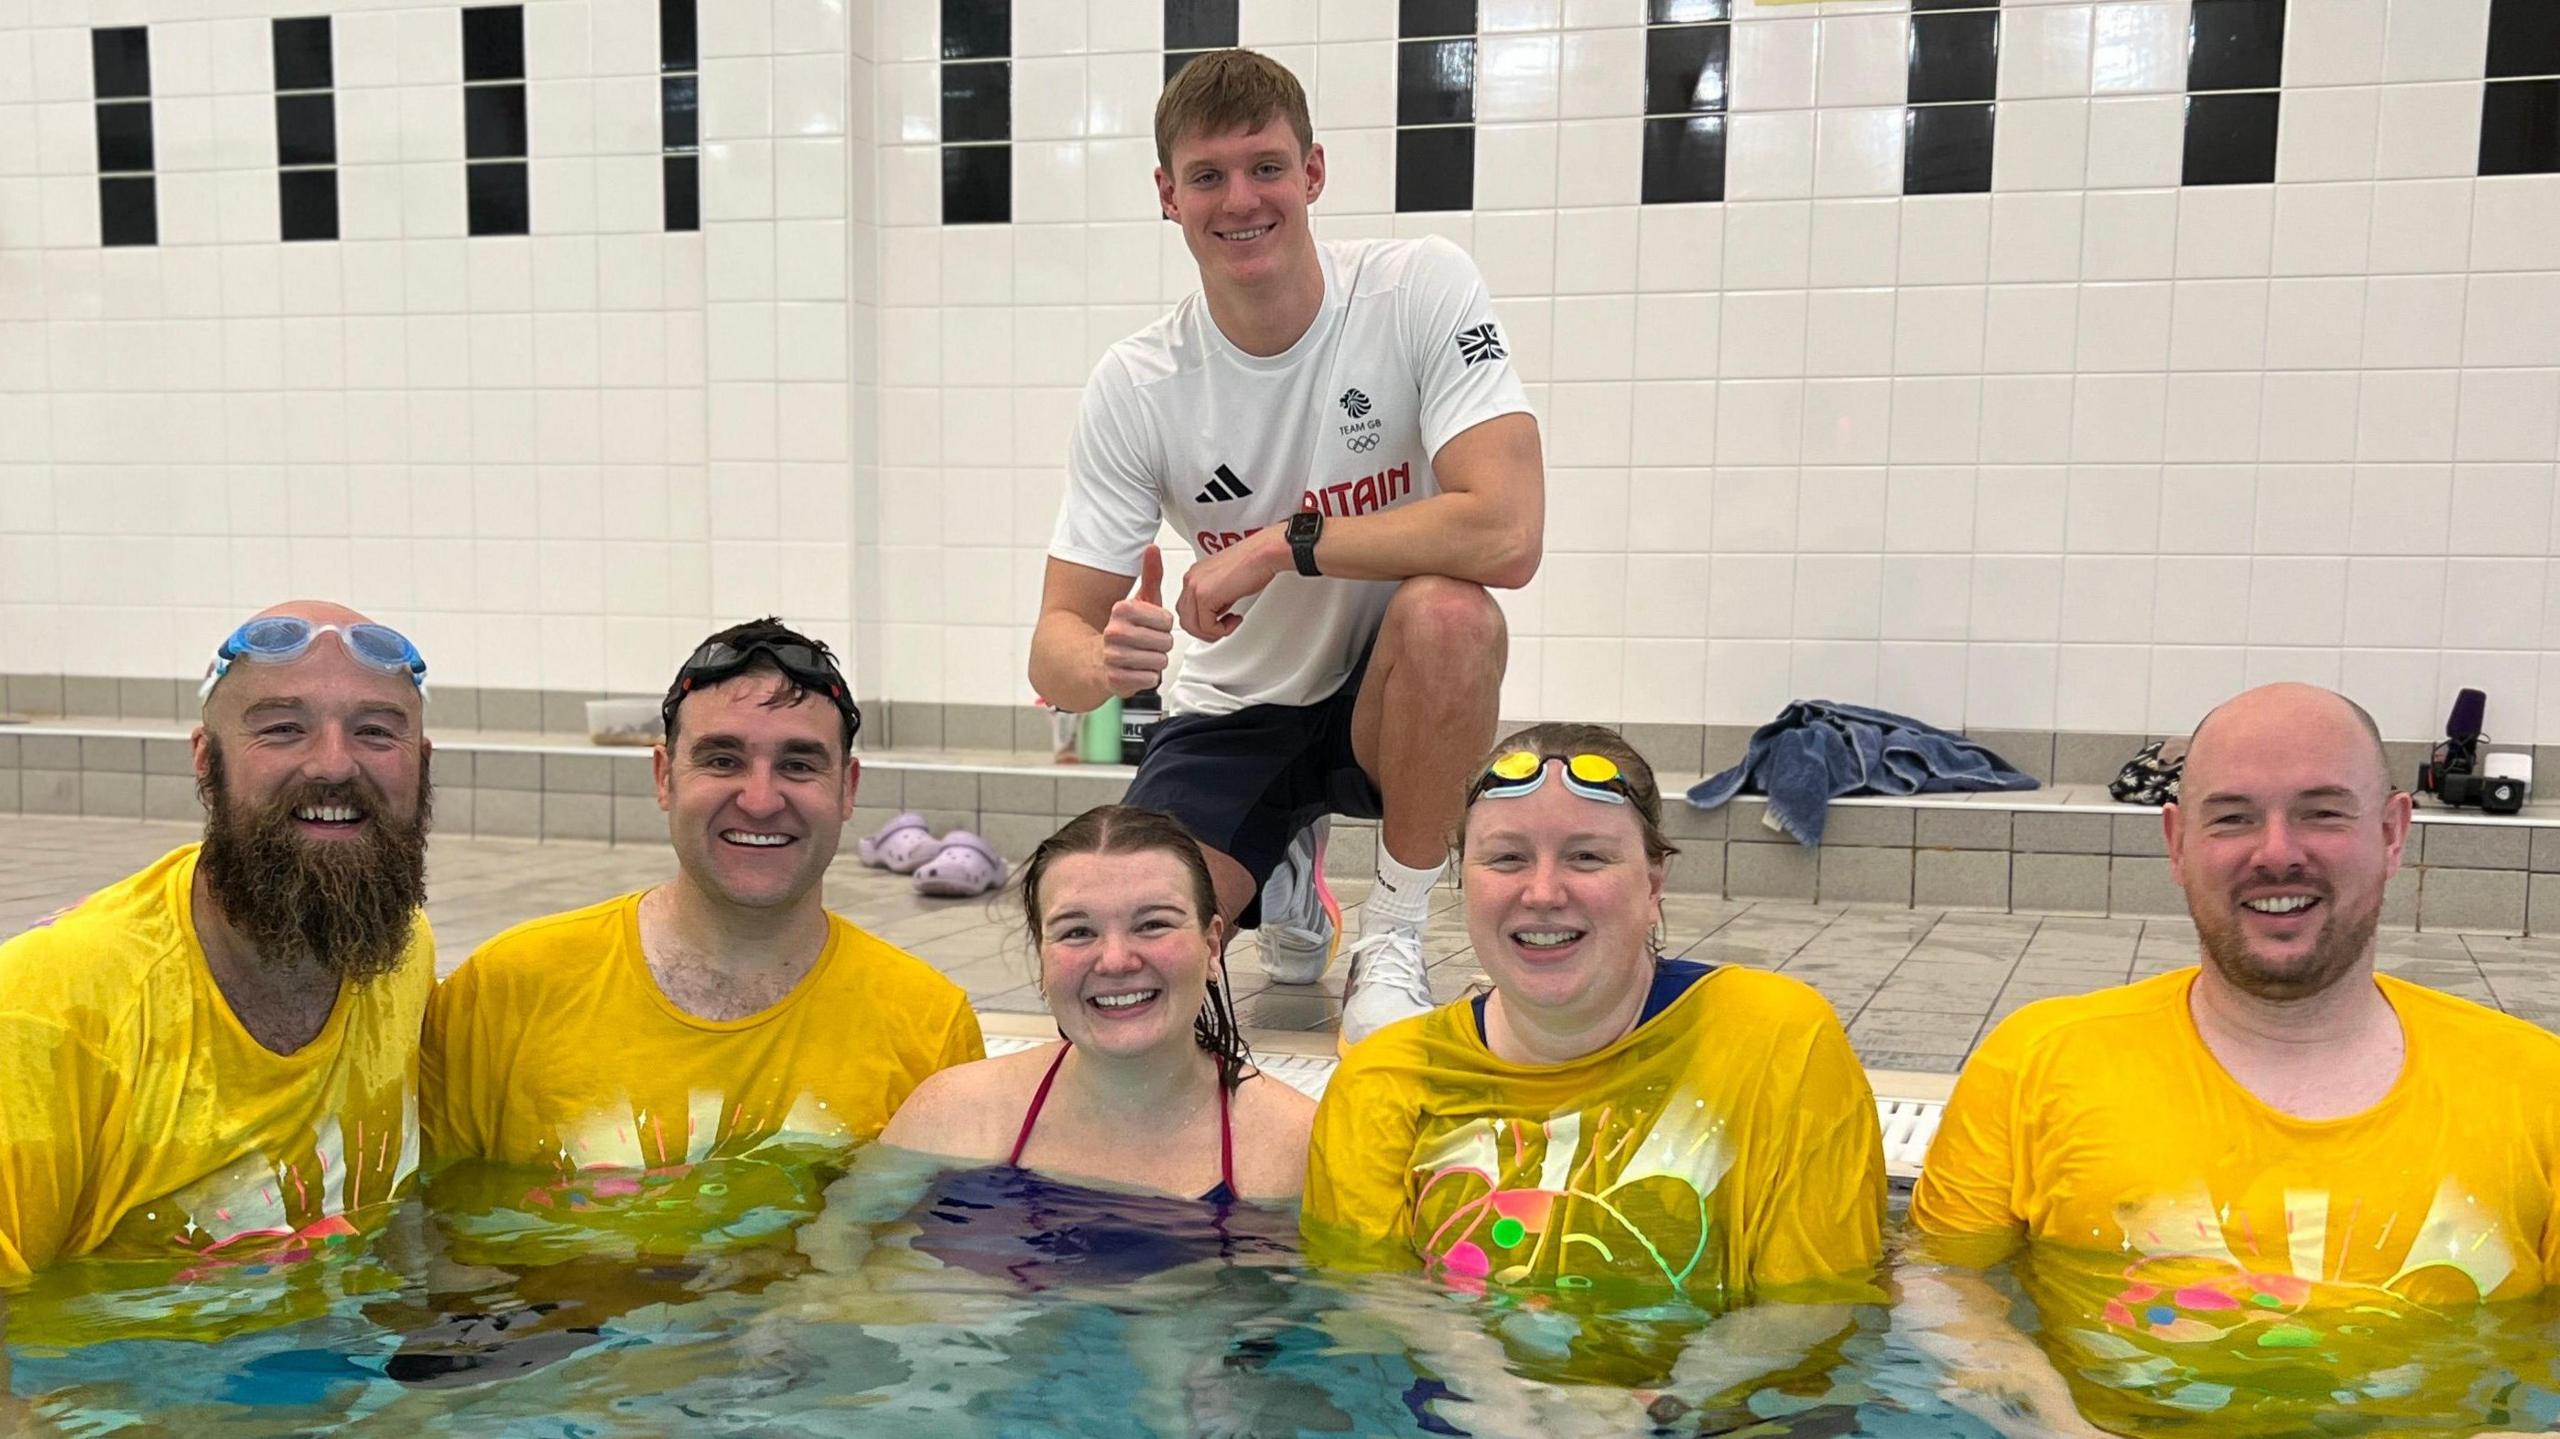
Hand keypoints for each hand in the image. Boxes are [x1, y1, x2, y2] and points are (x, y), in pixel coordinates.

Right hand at [1101, 545, 1175, 695]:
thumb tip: (1152, 548)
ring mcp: (1113, 657)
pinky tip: (1136, 671)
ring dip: (1155, 661)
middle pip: (1165, 642)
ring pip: (1159, 661)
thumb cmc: (1127, 630)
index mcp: (1121, 609)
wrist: (1097, 661)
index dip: (1163, 626)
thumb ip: (1151, 574)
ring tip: (1141, 656)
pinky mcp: (1115, 680)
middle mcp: (1114, 632)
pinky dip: (1148, 677)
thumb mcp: (1141, 600)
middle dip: (1161, 645)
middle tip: (1145, 644)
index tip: (1150, 626)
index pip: (1166, 620)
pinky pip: (1151, 679)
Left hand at [1177, 527, 1285, 641]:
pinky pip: (1207, 626)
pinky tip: (1235, 619)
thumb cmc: (1252, 563)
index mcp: (1194, 575)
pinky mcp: (1205, 596)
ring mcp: (1195, 587)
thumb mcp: (1225, 582)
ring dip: (1213, 632)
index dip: (1202, 621)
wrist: (1262, 554)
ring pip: (1192, 626)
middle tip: (1222, 629)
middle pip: (1185, 619)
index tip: (1220, 620)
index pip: (1186, 608)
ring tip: (1230, 624)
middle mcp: (1190, 580)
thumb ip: (1215, 596)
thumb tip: (1215, 613)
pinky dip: (1222, 630)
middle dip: (1204, 631)